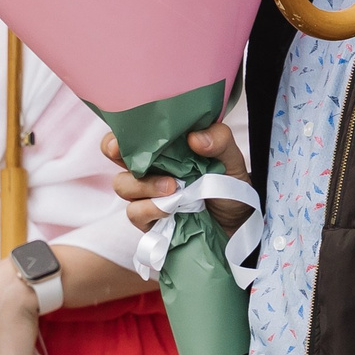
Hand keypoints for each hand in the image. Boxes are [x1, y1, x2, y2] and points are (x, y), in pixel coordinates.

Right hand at [105, 121, 251, 230]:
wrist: (239, 220)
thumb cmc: (229, 183)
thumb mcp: (230, 157)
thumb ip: (218, 140)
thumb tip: (195, 138)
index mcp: (163, 147)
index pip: (130, 134)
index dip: (118, 133)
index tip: (120, 138)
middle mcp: (149, 168)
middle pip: (115, 156)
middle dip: (116, 153)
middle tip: (131, 156)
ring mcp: (146, 195)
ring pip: (123, 185)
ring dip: (144, 185)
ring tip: (172, 187)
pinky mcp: (150, 220)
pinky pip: (135, 213)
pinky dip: (149, 209)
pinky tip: (169, 208)